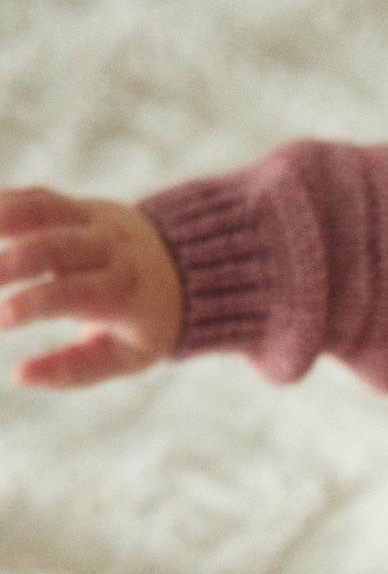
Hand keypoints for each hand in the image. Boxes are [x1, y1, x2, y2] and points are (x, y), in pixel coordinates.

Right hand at [0, 186, 183, 386]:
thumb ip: (73, 369)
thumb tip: (18, 376)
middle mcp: (110, 248)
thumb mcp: (123, 357)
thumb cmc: (144, 323)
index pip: (76, 293)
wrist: (184, 268)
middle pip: (55, 246)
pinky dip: (3, 204)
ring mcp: (93, 221)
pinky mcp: (76, 205)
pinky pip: (36, 197)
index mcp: (126, 291)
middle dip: (9, 261)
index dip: (35, 303)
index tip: (1, 320)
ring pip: (42, 209)